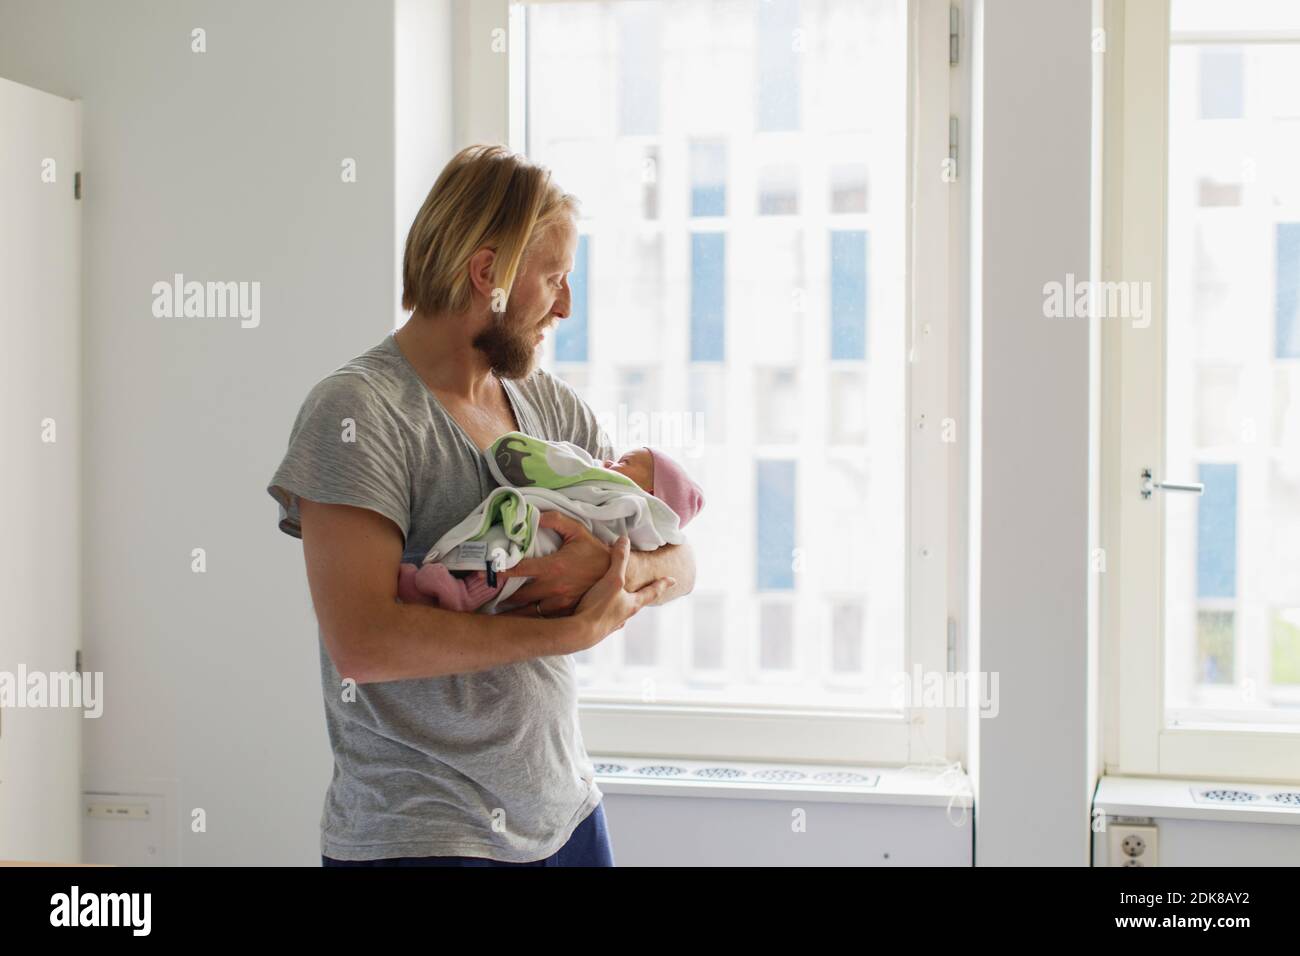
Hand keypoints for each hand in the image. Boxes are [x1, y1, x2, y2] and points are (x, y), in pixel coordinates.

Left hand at [494, 511, 611, 615]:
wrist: (617, 574)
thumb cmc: (594, 551)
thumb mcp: (577, 530)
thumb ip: (555, 520)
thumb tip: (535, 514)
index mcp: (553, 566)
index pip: (519, 569)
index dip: (500, 571)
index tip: (483, 572)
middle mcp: (554, 587)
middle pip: (518, 596)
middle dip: (500, 596)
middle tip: (485, 594)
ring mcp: (560, 603)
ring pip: (528, 612)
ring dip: (513, 610)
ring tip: (497, 609)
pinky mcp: (565, 612)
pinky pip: (542, 620)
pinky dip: (530, 619)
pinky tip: (519, 618)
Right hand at [568, 536, 673, 652]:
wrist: (579, 633)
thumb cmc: (599, 606)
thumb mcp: (612, 579)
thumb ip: (619, 559)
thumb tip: (624, 539)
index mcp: (632, 604)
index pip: (652, 591)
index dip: (662, 584)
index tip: (673, 580)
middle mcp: (624, 616)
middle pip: (637, 603)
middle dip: (642, 595)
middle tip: (648, 591)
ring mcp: (610, 624)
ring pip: (621, 612)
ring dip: (623, 605)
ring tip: (623, 601)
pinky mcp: (597, 629)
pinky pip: (604, 618)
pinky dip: (605, 612)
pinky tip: (600, 612)